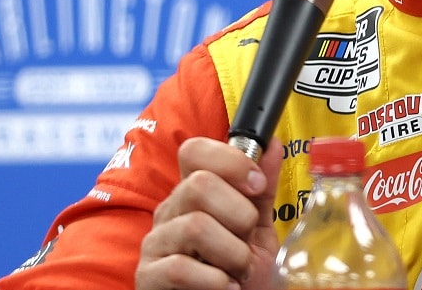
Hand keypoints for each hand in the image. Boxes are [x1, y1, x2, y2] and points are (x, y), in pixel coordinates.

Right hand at [135, 136, 285, 289]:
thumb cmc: (237, 271)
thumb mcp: (257, 228)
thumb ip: (261, 190)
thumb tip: (272, 145)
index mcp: (193, 192)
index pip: (194, 151)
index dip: (231, 161)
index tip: (257, 186)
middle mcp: (169, 211)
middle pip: (199, 185)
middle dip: (239, 215)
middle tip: (246, 241)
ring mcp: (155, 243)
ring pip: (195, 227)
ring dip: (232, 254)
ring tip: (238, 270)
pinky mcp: (148, 276)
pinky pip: (180, 268)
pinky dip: (215, 281)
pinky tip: (226, 287)